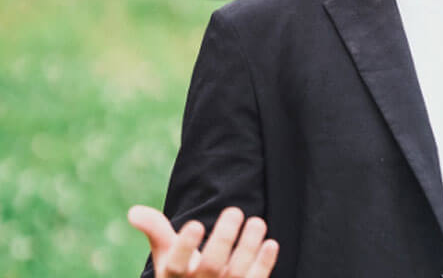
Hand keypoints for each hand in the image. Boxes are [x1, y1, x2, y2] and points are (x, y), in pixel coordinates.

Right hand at [128, 204, 278, 276]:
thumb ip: (156, 231)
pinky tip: (270, 243)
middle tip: (235, 210)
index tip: (195, 223)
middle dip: (224, 238)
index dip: (185, 246)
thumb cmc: (182, 276)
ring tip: (257, 221)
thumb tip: (133, 211)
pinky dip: (263, 265)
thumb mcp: (166, 258)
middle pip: (211, 267)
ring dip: (248, 247)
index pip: (176, 265)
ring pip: (237, 274)